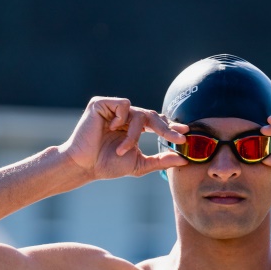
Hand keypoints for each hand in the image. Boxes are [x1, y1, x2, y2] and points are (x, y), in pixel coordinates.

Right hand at [60, 96, 188, 178]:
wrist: (85, 165)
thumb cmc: (108, 165)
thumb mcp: (140, 164)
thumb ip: (161, 160)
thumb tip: (184, 159)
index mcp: (134, 128)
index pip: (157, 122)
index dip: (171, 126)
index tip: (185, 132)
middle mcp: (126, 117)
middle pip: (153, 115)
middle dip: (166, 128)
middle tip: (177, 138)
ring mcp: (114, 109)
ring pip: (139, 113)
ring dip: (134, 134)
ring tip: (122, 150)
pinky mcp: (102, 104)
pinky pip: (124, 105)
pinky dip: (122, 118)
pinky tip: (111, 129)